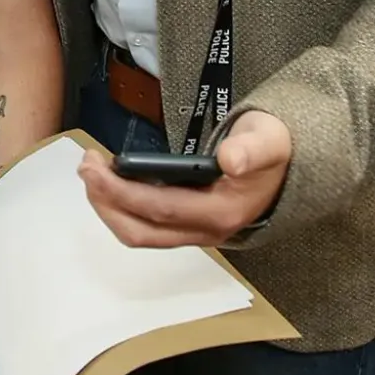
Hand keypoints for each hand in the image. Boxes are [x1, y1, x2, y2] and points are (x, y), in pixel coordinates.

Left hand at [77, 111, 292, 247]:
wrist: (288, 166)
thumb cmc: (273, 149)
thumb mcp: (269, 140)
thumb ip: (252, 149)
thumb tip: (231, 159)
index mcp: (222, 212)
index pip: (159, 209)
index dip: (121, 191)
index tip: (96, 166)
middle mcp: (206, 232)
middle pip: (141, 231)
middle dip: (105, 201)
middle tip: (86, 166)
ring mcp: (196, 234)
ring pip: (140, 234)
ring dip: (109, 207)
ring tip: (92, 174)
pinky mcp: (189, 227)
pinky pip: (147, 228)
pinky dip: (122, 208)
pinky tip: (111, 184)